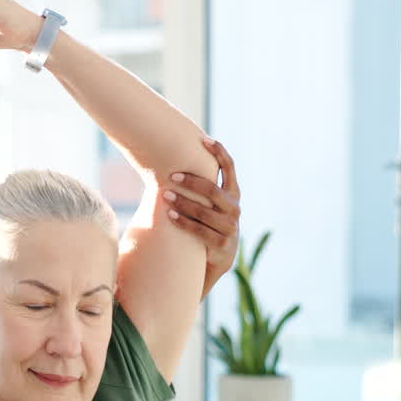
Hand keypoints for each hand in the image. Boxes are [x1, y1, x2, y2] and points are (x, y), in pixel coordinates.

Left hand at [165, 137, 240, 300]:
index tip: (204, 140)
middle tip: (172, 176)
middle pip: (214, 191)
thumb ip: (199, 187)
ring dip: (184, 202)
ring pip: (205, 211)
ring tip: (165, 195)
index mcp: (233, 194)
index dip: (219, 153)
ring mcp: (230, 228)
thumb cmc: (205, 224)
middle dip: (192, 182)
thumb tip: (171, 160)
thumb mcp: (207, 204)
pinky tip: (169, 215)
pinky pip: (200, 231)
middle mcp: (235, 209)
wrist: (214, 261)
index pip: (229, 169)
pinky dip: (183, 222)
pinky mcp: (221, 246)